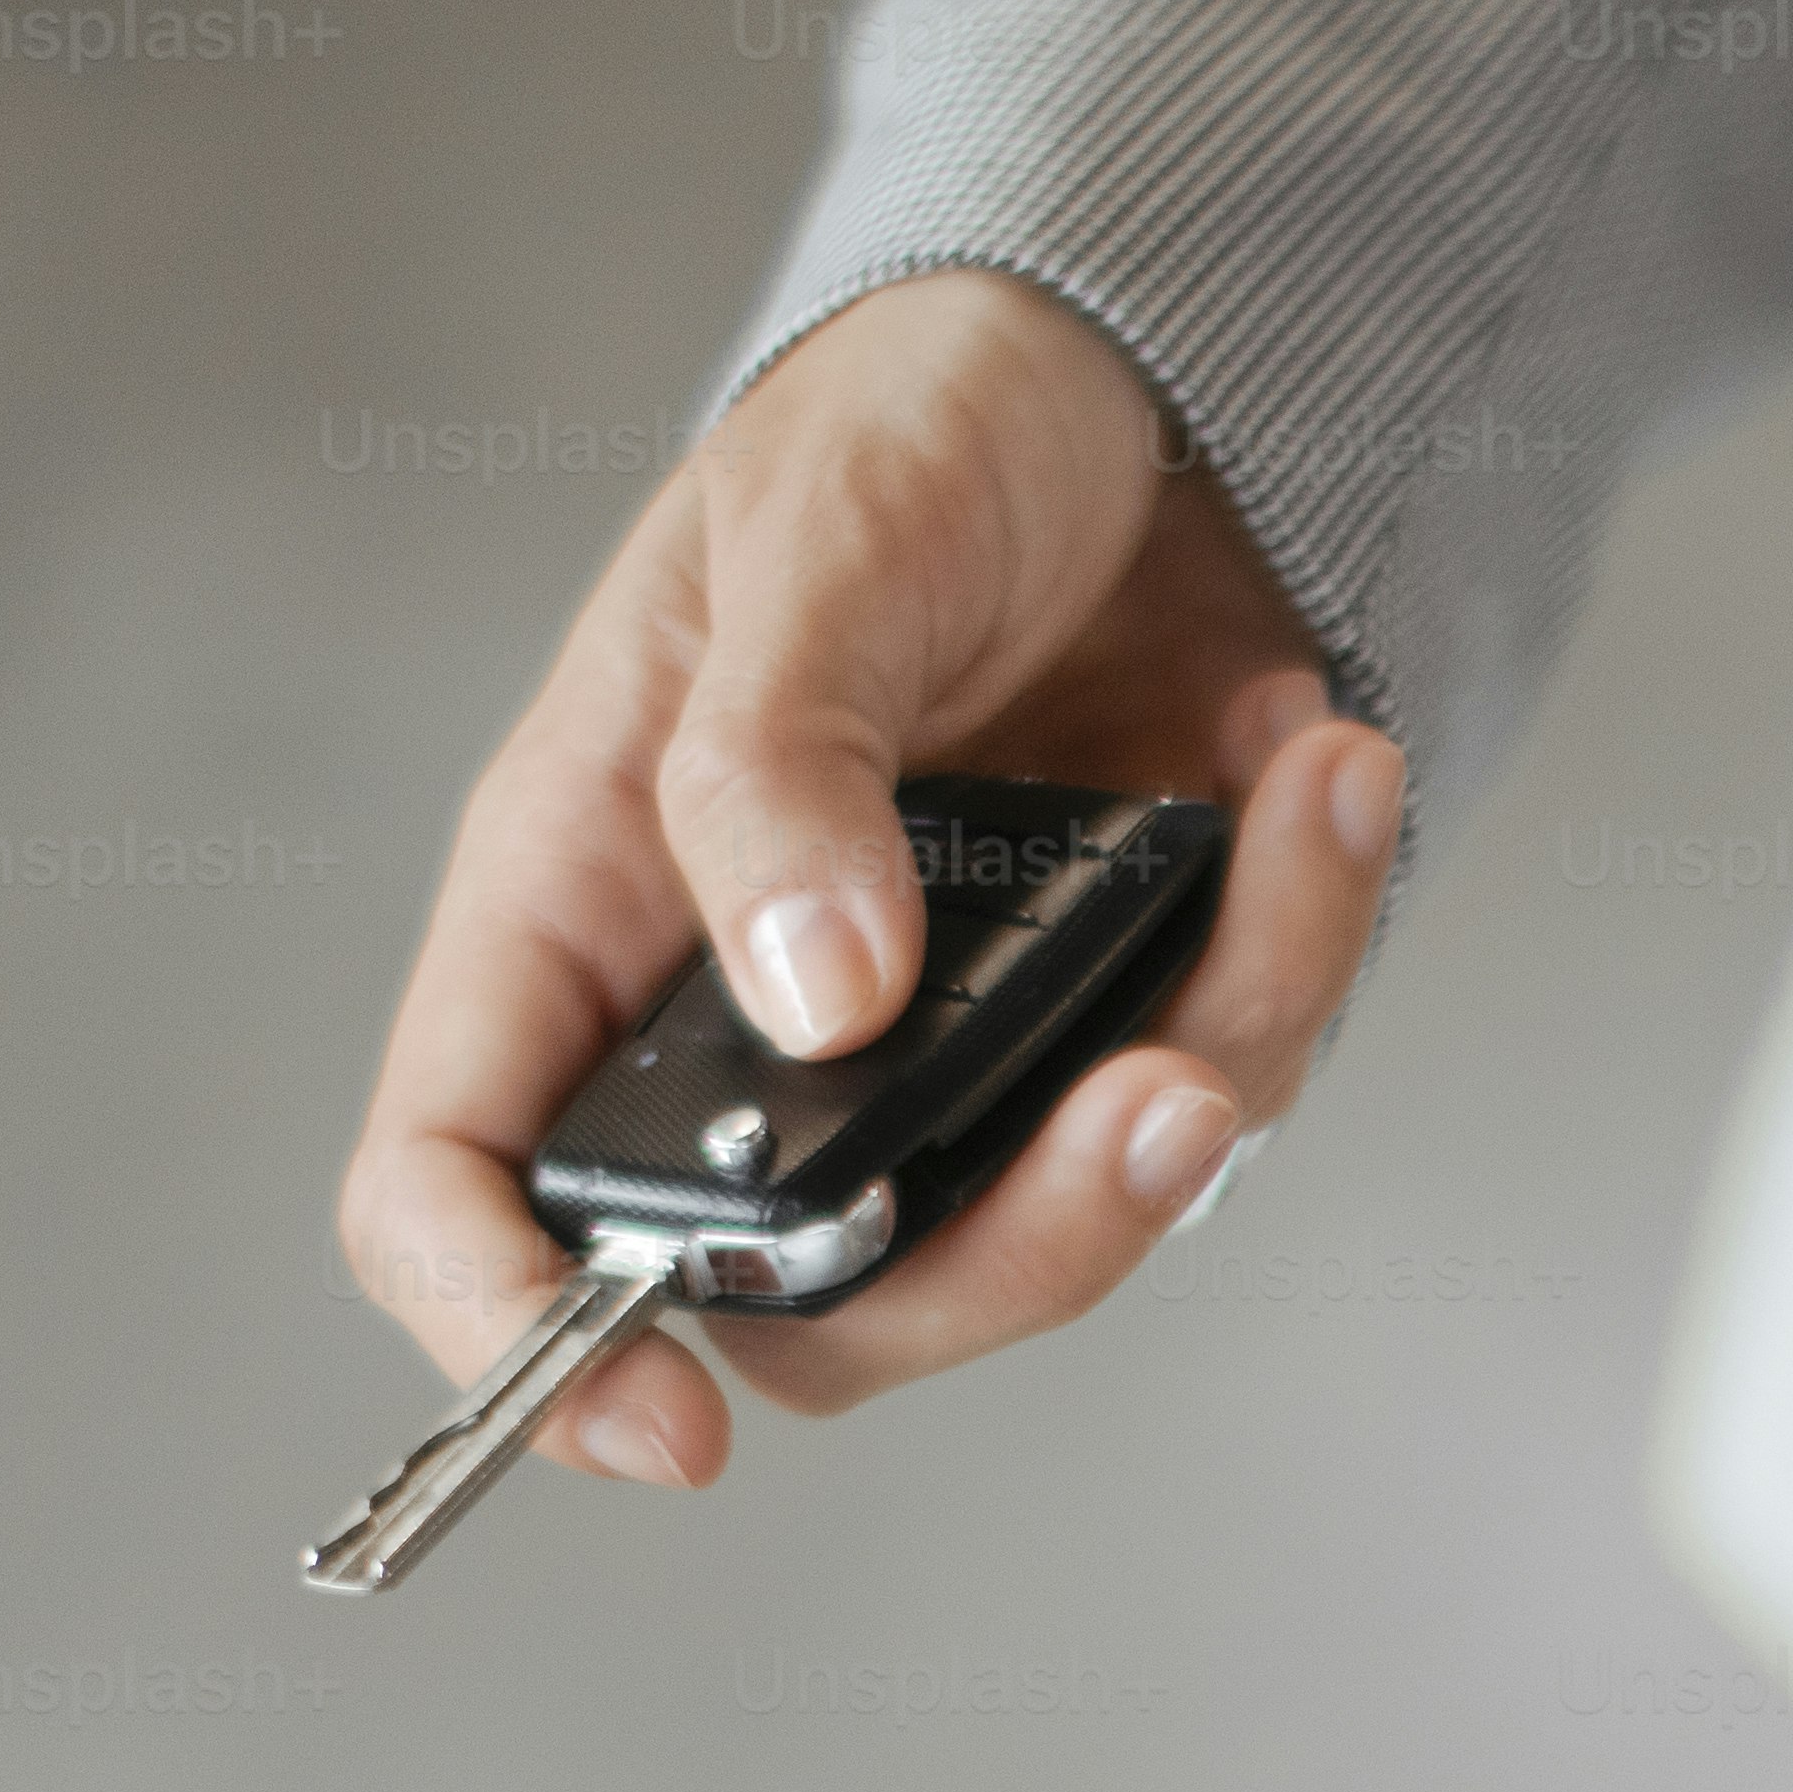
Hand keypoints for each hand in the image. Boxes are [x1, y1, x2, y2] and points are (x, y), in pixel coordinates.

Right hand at [339, 267, 1403, 1492]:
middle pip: (817, 1296)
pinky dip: (1301, 935)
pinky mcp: (1113, 1014)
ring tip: (1312, 813)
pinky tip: (1327, 765)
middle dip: (1019, 1246)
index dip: (522, 1337)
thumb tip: (816, 996)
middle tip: (1162, 1098)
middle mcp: (752, 1026)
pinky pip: (1214, 1071)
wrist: (1124, 369)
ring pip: (1047, 1229)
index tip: (664, 1423)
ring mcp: (944, 1047)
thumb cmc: (905, 426)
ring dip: (1209, 1070)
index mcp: (584, 910)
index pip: (465, 1185)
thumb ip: (777, 764)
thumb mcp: (810, 538)